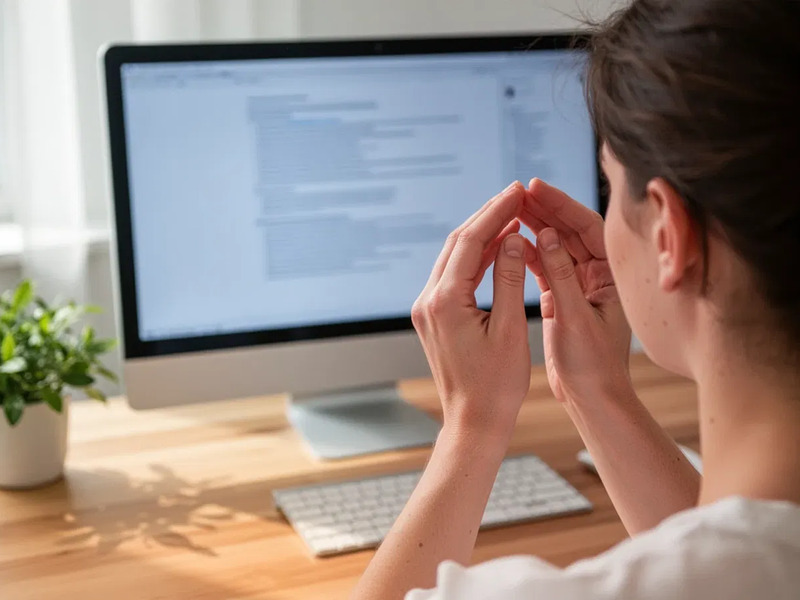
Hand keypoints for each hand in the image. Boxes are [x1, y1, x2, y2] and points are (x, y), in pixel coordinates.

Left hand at [411, 182, 530, 439]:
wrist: (474, 422)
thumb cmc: (496, 385)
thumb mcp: (509, 329)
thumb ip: (509, 280)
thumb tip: (512, 237)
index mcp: (445, 302)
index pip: (470, 242)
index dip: (495, 213)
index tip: (517, 192)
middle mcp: (428, 301)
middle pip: (456, 243)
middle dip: (486, 217)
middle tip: (514, 195)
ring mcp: (427, 309)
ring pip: (453, 258)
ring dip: (481, 235)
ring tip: (511, 215)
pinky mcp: (433, 317)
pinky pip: (453, 277)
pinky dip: (475, 259)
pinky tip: (496, 248)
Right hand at [519, 179, 631, 404]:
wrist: (591, 398)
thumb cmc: (592, 365)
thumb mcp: (575, 318)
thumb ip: (561, 275)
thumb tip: (547, 234)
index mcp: (612, 276)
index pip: (587, 228)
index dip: (562, 205)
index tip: (535, 188)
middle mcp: (598, 275)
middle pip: (570, 232)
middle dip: (544, 210)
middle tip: (517, 191)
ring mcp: (579, 285)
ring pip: (555, 247)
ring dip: (534, 228)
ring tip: (510, 208)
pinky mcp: (562, 297)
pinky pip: (544, 266)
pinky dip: (528, 253)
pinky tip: (510, 240)